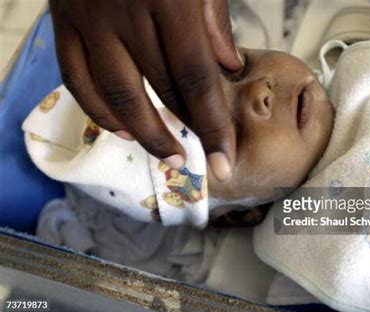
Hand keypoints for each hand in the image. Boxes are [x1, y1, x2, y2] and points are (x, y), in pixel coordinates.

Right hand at [49, 0, 241, 179]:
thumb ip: (215, 19)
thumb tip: (228, 68)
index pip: (197, 77)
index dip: (213, 124)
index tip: (224, 160)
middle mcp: (127, 13)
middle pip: (162, 90)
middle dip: (186, 130)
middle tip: (203, 157)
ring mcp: (89, 19)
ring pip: (118, 94)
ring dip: (146, 134)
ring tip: (169, 155)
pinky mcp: (63, 22)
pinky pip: (77, 80)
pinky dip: (100, 112)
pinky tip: (124, 131)